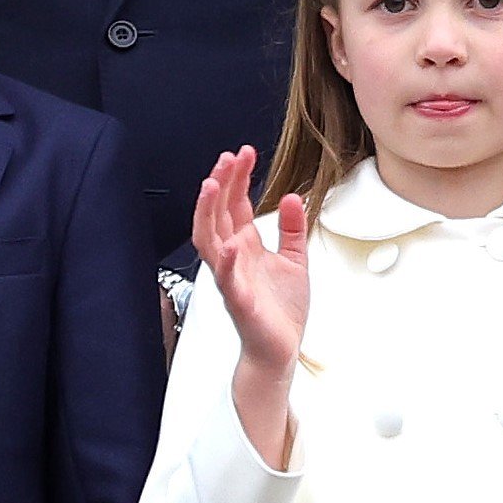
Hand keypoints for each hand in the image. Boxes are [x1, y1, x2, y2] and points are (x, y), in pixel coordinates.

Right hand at [193, 147, 305, 468]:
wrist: (280, 349)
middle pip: (218, 213)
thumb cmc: (280, 311)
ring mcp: (232, 278)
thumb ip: (291, 229)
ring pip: (209, 239)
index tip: (244, 153)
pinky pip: (227, 280)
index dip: (237, 178)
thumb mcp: (295, 259)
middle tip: (228, 158)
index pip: (235, 204)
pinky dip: (226, 262)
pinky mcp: (239, 301)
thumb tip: (292, 198)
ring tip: (211, 186)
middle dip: (220, 184)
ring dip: (207, 212)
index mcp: (245, 246)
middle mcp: (232, 258)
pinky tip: (230, 243)